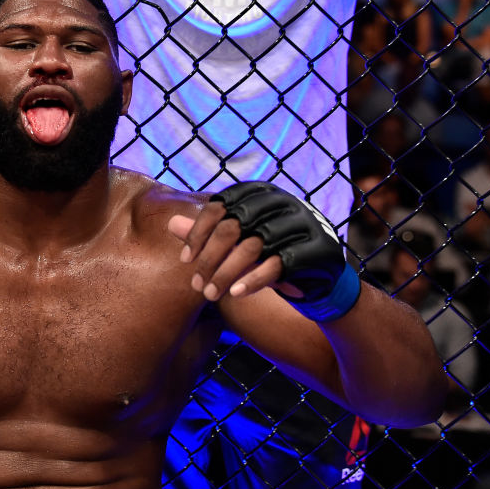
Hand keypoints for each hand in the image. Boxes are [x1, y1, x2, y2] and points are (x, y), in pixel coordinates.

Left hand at [169, 182, 357, 320]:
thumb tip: (170, 224)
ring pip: (254, 246)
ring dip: (226, 273)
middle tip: (195, 286)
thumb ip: (208, 234)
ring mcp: (303, 223)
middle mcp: (284, 202)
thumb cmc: (271, 257)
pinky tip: (235, 294)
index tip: (185, 260)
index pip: (221, 205)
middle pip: (235, 226)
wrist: (320, 280)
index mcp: (263, 193)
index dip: (199, 232)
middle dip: (210, 258)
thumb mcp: (238, 245)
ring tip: (209, 295)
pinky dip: (253, 279)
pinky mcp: (318, 248)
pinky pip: (279, 263)